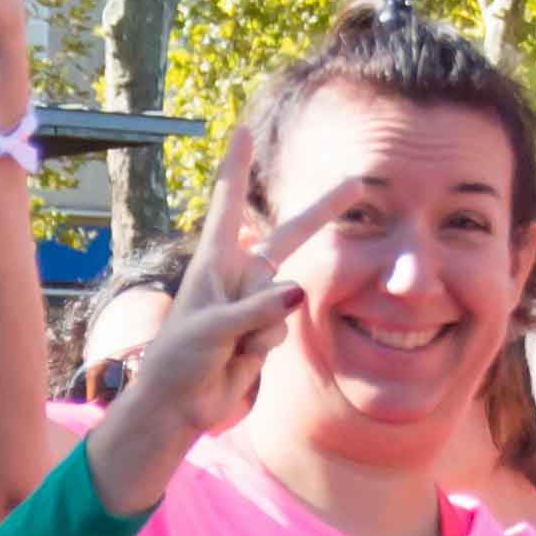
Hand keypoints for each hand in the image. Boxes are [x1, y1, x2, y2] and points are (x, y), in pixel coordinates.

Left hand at [81, 159, 340, 514]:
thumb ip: (255, 310)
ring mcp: (255, 302)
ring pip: (285, 299)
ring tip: (228, 345)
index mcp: (213, 261)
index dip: (236, 167)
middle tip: (356, 183)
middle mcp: (237, 275)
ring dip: (261, 326)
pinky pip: (282, 328)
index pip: (228, 204)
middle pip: (287, 237)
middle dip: (322, 212)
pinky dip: (263, 345)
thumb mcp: (212, 329)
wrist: (180, 404)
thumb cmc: (179, 359)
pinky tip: (239, 358)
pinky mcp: (265, 330)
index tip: (242, 131)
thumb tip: (296, 293)